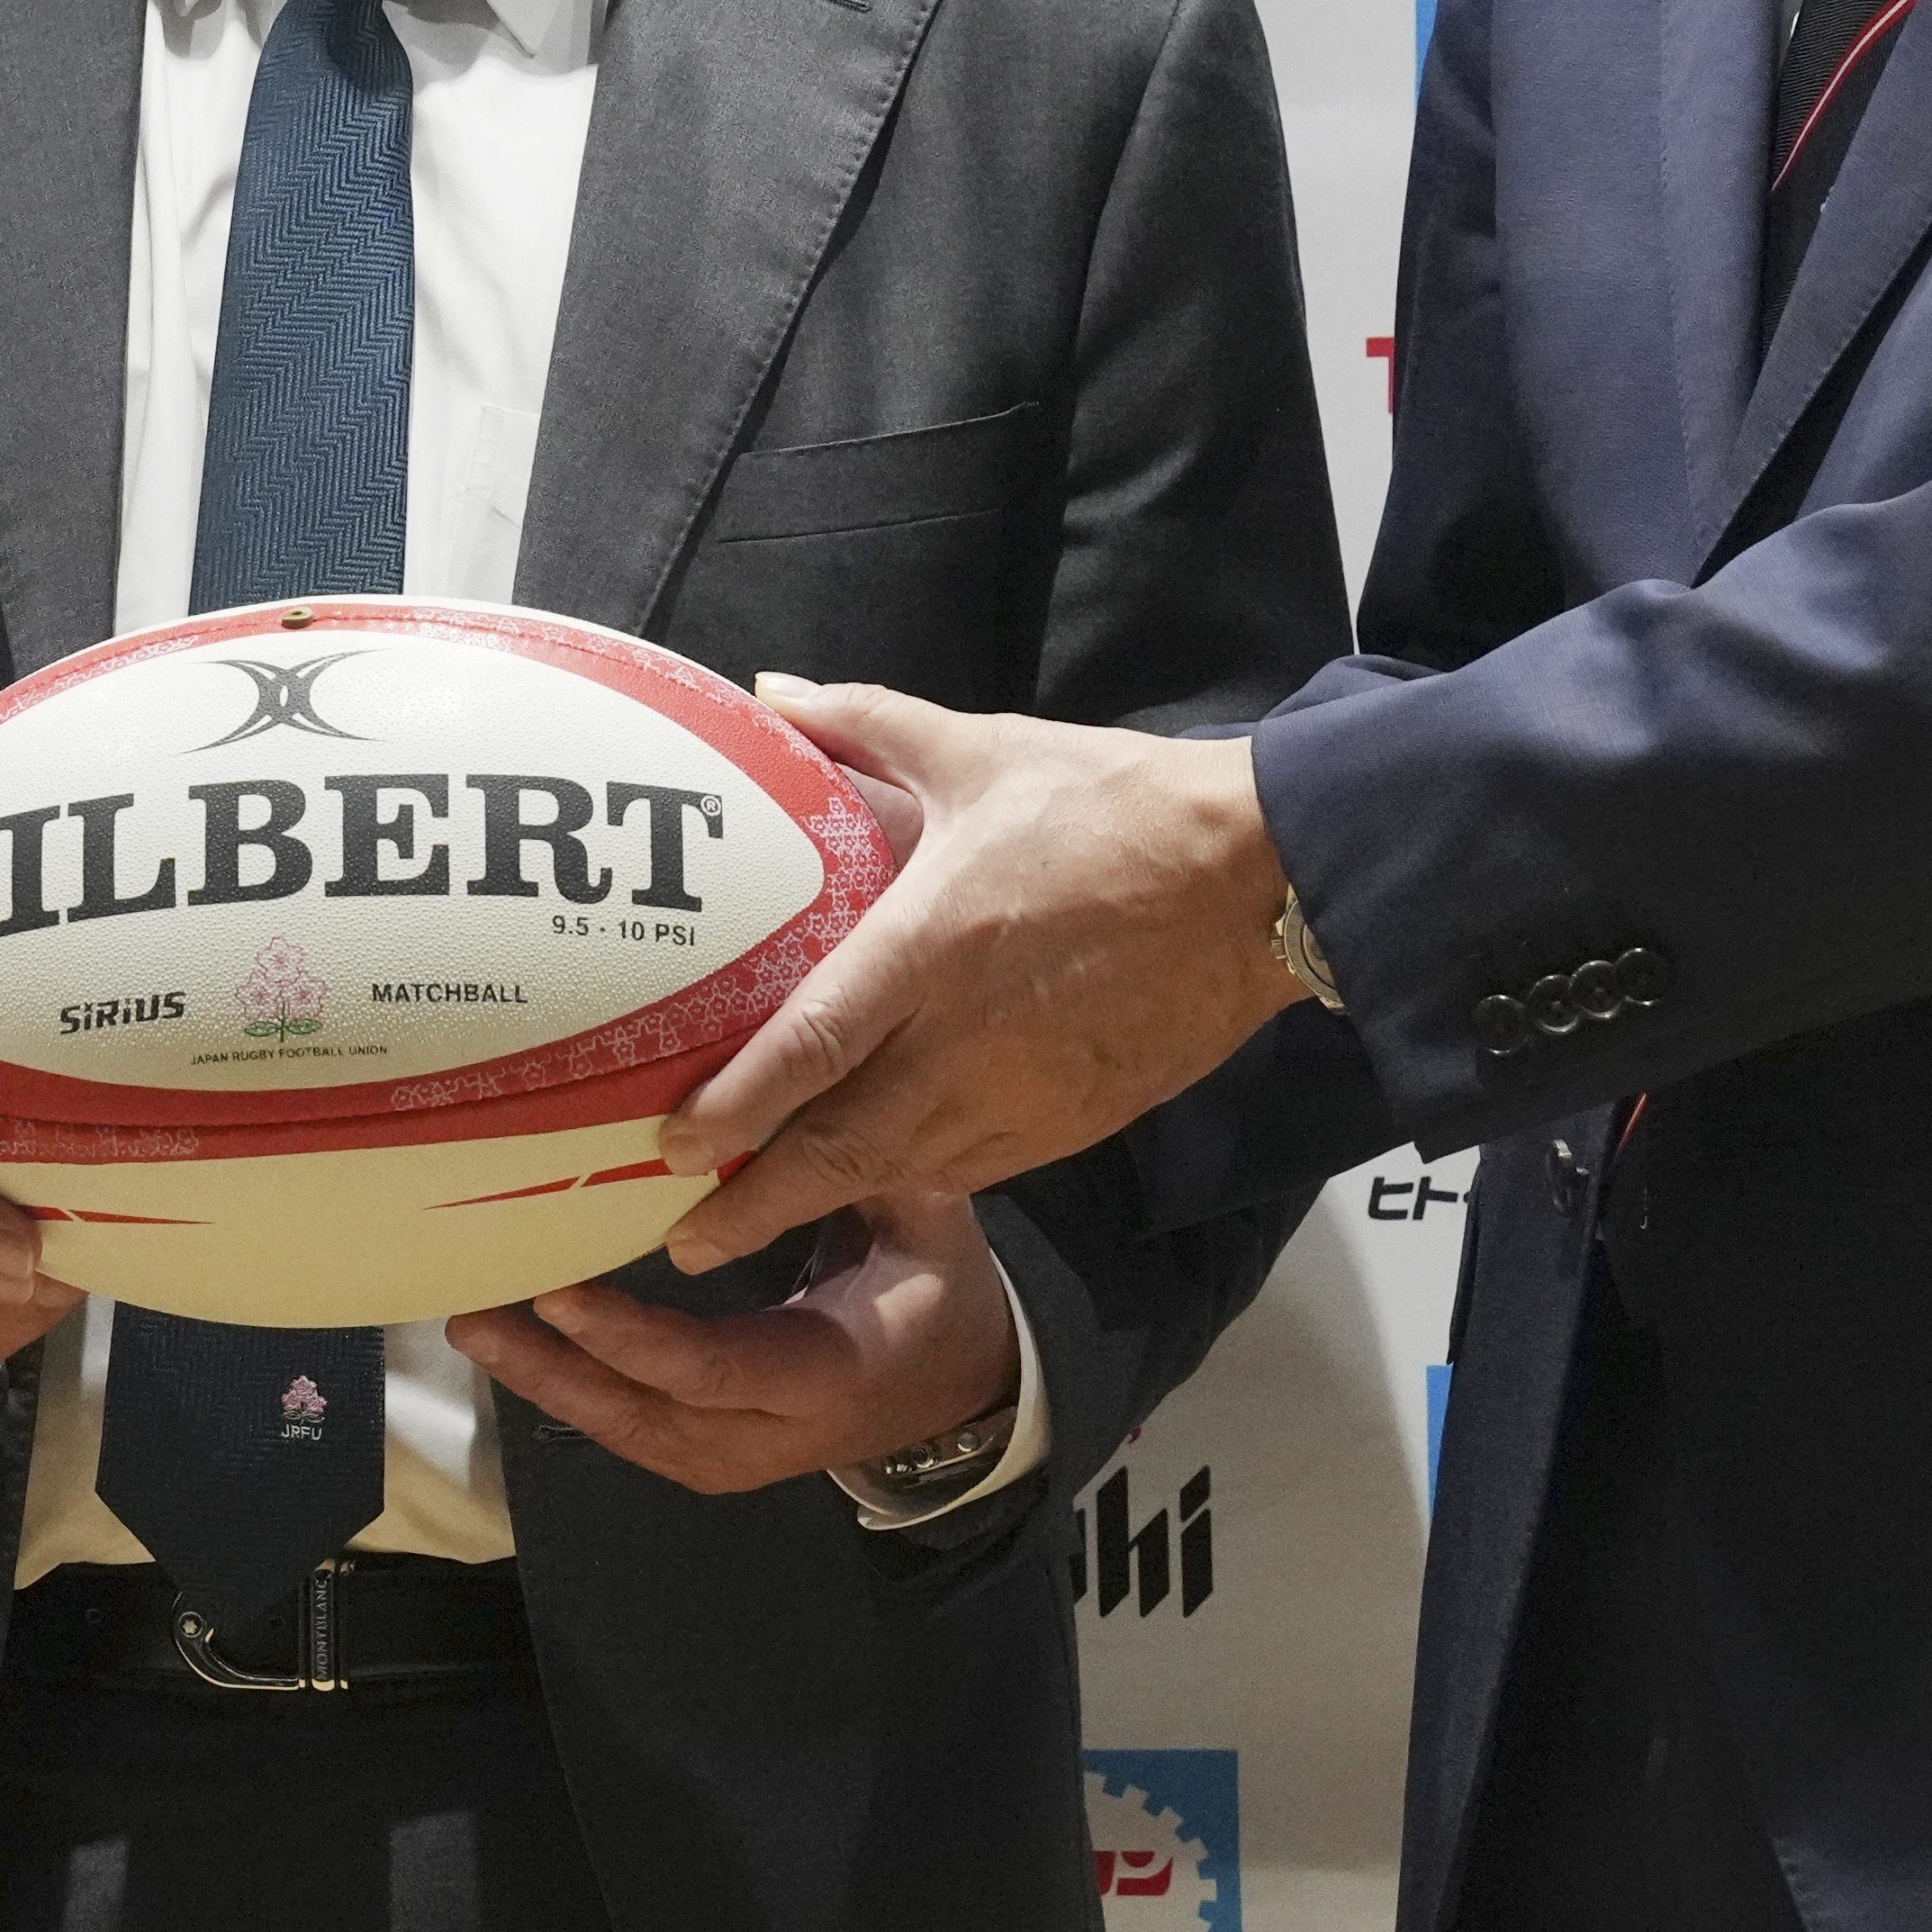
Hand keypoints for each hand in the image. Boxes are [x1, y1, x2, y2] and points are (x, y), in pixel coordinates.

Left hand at [449, 1192, 1020, 1496]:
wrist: (964, 1390)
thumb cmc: (939, 1289)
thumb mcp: (926, 1221)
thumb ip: (856, 1166)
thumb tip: (783, 1095)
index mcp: (826, 1374)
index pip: (710, 1368)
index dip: (629, 1337)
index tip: (556, 1289)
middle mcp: (771, 1436)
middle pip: (643, 1415)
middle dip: (552, 1369)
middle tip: (474, 1312)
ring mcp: (737, 1458)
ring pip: (624, 1433)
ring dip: (545, 1382)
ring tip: (473, 1323)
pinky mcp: (712, 1454)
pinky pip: (630, 1430)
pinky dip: (571, 1391)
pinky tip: (517, 1347)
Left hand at [658, 679, 1300, 1270]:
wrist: (1259, 879)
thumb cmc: (1115, 807)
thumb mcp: (979, 750)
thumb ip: (864, 724)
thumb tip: (773, 692)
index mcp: (932, 947)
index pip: (810, 1048)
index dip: (734, 1107)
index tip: (672, 1146)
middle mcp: (965, 1040)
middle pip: (841, 1147)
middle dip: (758, 1205)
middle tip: (688, 1239)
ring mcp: (1024, 1093)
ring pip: (905, 1169)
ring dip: (830, 1201)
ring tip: (760, 1220)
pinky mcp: (1074, 1122)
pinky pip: (973, 1167)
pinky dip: (913, 1179)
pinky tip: (877, 1177)